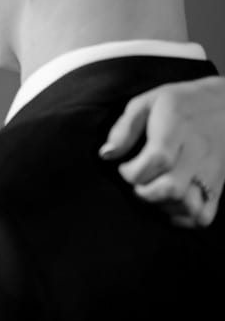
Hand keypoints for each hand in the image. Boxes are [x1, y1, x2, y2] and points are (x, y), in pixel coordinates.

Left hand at [101, 76, 224, 225]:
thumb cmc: (181, 103)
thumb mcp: (147, 102)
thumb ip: (124, 128)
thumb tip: (106, 154)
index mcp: (178, 127)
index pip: (157, 160)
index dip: (133, 171)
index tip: (124, 167)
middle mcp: (197, 152)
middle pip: (171, 188)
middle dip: (145, 191)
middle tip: (139, 181)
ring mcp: (211, 171)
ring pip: (189, 206)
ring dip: (164, 206)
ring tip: (154, 191)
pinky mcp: (220, 184)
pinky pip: (205, 216)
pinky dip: (184, 218)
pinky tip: (171, 205)